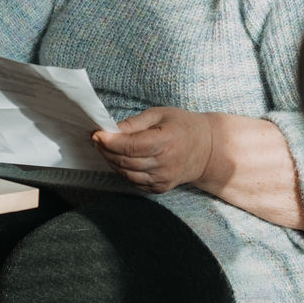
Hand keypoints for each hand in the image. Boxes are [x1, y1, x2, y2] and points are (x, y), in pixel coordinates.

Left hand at [92, 107, 213, 193]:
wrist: (207, 150)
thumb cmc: (182, 126)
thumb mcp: (160, 114)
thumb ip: (134, 123)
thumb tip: (110, 129)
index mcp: (165, 141)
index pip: (130, 146)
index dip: (109, 141)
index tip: (96, 134)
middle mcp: (164, 164)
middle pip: (125, 161)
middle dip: (106, 150)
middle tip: (96, 139)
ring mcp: (162, 179)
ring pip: (126, 173)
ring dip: (111, 161)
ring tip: (105, 148)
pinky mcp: (160, 188)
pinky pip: (134, 182)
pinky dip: (123, 171)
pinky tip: (119, 160)